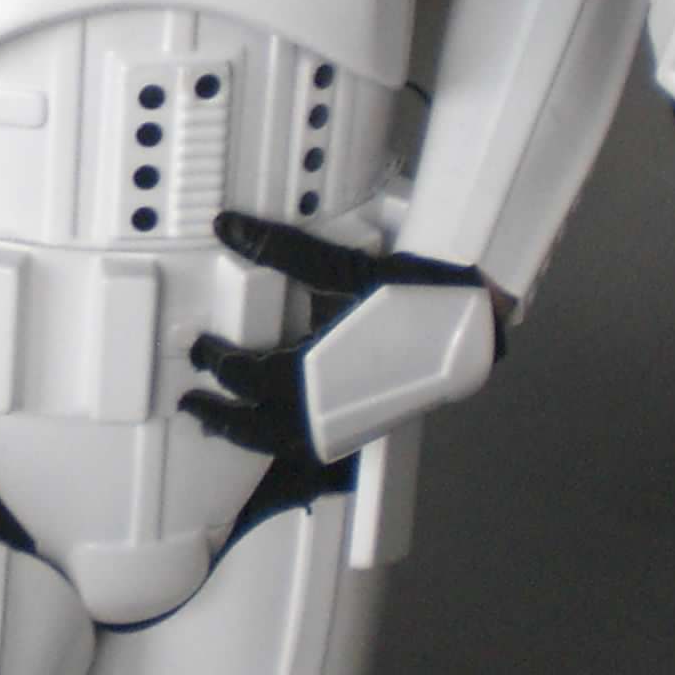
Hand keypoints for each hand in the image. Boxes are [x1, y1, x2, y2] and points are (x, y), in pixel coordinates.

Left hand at [182, 211, 498, 464]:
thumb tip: (228, 226)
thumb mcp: (344, 269)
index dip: (217, 363)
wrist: (481, 320)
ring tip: (221, 427)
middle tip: (193, 406)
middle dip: (223, 419)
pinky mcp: (372, 424)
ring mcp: (354, 424)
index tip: (199, 349)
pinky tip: (276, 432)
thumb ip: (282, 250)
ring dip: (251, 439)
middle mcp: (331, 409)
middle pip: (262, 429)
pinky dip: (285, 446)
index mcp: (317, 374)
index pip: (249, 377)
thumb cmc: (416, 292)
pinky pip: (316, 448)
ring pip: (288, 447)